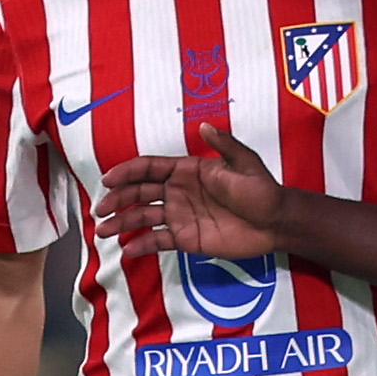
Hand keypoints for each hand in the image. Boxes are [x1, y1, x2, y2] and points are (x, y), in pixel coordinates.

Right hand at [97, 123, 284, 259]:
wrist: (276, 223)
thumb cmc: (262, 190)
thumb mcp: (245, 163)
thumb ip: (223, 145)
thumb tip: (204, 126)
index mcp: (187, 170)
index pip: (149, 168)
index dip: (127, 173)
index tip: (108, 180)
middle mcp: (178, 192)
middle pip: (139, 192)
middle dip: (117, 199)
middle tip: (100, 210)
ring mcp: (180, 215)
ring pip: (143, 217)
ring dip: (122, 222)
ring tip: (103, 231)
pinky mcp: (186, 238)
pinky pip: (158, 241)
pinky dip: (142, 245)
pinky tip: (128, 249)